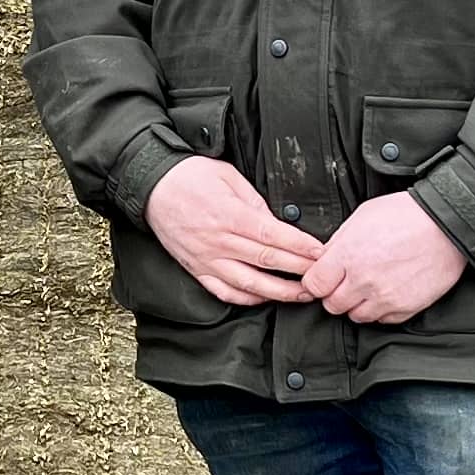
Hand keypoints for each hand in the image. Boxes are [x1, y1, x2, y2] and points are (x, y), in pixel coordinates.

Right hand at [143, 155, 322, 305]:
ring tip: (302, 294)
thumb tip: (277, 223)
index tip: (320, 252)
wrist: (152, 186)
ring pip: (249, 284)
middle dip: (299, 271)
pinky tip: (265, 298)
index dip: (300, 247)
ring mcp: (207, 259)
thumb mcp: (228, 176)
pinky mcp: (197, 269)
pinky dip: (248, 299)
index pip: (273, 235)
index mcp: (230, 215)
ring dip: (280, 292)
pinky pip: (225, 292)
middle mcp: (219, 242)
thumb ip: (255, 202)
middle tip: (322, 277)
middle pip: (267, 261)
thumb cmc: (190, 176)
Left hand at [301, 192, 467, 326]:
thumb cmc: (405, 215)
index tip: (322, 278)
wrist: (447, 224)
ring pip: (356, 316)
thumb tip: (324, 259)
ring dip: (357, 305)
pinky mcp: (406, 308)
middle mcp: (364, 281)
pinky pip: (382, 320)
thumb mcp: (362, 216)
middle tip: (346, 282)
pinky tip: (387, 292)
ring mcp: (385, 298)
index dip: (315, 282)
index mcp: (348, 255)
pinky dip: (381, 310)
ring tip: (369, 287)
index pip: (314, 285)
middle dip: (335, 295)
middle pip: (332, 305)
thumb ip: (339, 242)